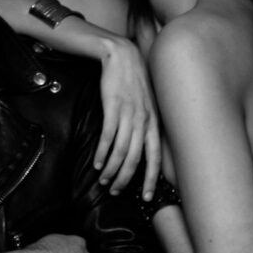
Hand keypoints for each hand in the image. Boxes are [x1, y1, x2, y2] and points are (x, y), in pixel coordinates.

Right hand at [93, 37, 160, 197]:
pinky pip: (108, 137)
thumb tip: (144, 145)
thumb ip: (146, 123)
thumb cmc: (133, 80)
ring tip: (104, 180)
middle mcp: (144, 121)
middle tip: (116, 192)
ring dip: (112, 169)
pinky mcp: (113, 108)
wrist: (122, 55)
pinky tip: (97, 163)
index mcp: (154, 121)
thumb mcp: (147, 103)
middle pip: (137, 158)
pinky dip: (102, 153)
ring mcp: (129, 114)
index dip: (151, 178)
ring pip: (122, 151)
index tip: (146, 196)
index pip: (156, 157)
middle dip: (126, 179)